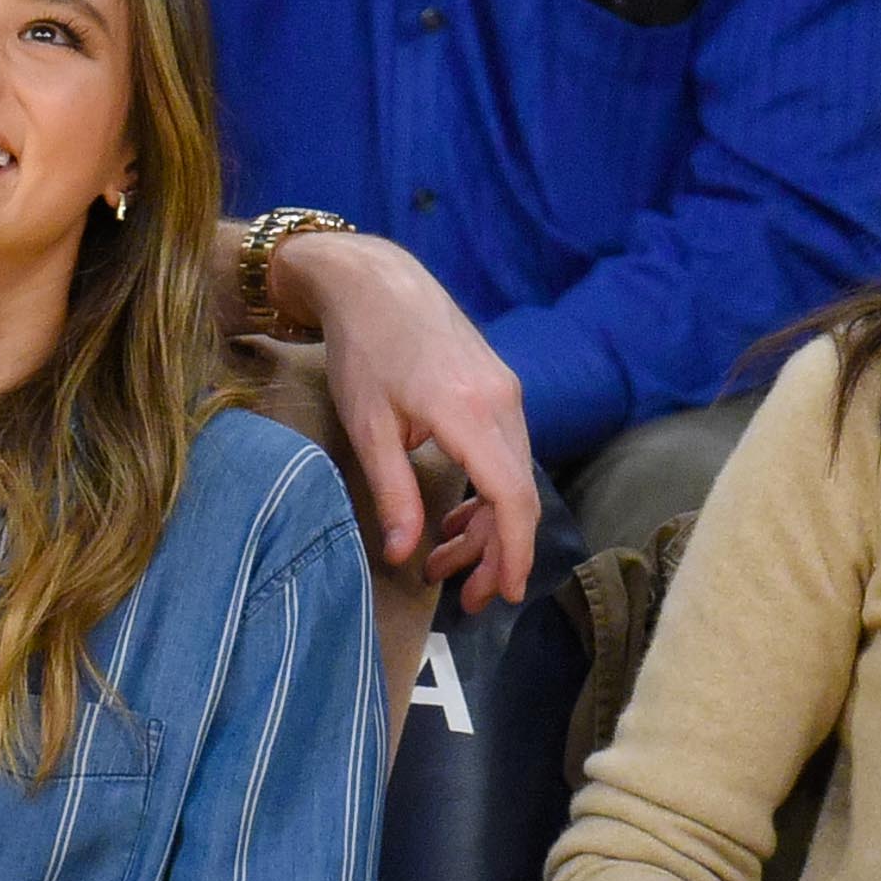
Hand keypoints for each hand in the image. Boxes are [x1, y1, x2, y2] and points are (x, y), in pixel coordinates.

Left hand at [280, 230, 536, 607]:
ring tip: (446, 563)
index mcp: (470, 412)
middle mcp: (502, 402)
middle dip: (497, 552)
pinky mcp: (499, 389)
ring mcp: (506, 393)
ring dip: (486, 525)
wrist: (377, 283)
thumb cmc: (363, 350)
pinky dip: (485, 491)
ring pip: (512, 477)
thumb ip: (392, 492)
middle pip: (517, 495)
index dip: (514, 552)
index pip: (511, 497)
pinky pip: (504, 454)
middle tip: (469, 597)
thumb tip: (404, 554)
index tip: (507, 593)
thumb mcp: (367, 428)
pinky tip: (456, 519)